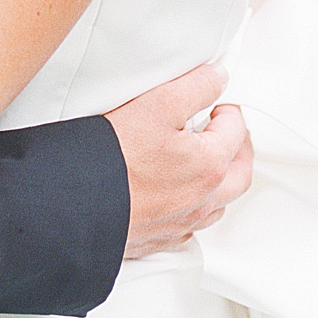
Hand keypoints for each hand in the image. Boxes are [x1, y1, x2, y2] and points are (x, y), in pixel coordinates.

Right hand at [106, 64, 252, 258]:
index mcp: (211, 166)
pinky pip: (191, 225)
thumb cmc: (114, 159)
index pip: (236, 129)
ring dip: (220, 180)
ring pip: (218, 204)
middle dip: (238, 146)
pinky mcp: (159, 239)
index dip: (227, 106)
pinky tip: (179, 194)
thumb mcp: (159, 103)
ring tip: (207, 159)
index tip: (216, 99)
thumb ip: (196, 86)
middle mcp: (202, 201)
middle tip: (227, 128)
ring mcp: (182, 224)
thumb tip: (219, 78)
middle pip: (240, 173)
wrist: (77, 206)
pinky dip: (194, 206)